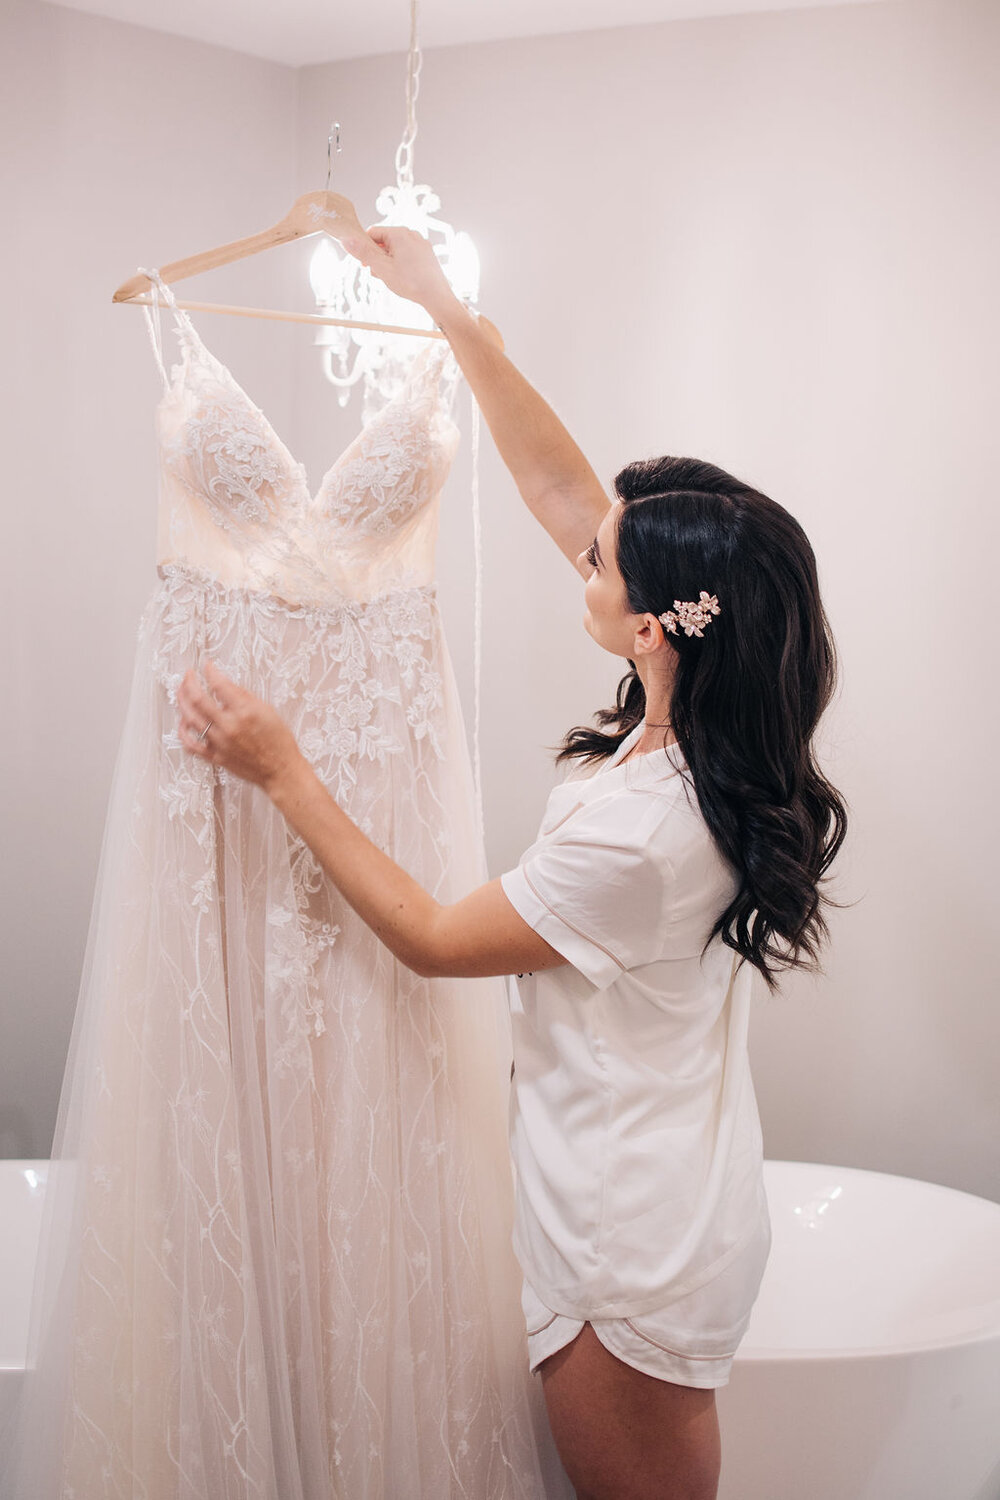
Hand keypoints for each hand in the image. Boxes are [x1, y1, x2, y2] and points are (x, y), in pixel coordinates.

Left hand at [177, 660, 304, 794]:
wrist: (281, 769)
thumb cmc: (278, 741)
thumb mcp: (267, 710)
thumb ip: (244, 696)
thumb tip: (225, 684)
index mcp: (244, 712)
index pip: (219, 685)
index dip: (210, 671)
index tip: (207, 666)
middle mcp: (229, 726)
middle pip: (198, 699)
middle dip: (190, 682)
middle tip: (188, 675)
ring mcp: (219, 743)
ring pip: (190, 718)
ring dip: (182, 701)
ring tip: (181, 691)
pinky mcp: (215, 757)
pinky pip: (191, 744)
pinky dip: (183, 731)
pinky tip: (183, 721)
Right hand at [356, 225, 459, 321]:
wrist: (437, 296)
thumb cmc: (411, 283)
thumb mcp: (382, 268)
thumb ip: (364, 253)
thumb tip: (346, 239)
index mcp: (399, 233)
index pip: (373, 232)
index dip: (365, 248)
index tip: (365, 264)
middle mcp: (411, 234)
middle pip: (384, 241)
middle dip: (378, 257)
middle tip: (380, 274)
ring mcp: (421, 243)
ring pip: (396, 249)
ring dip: (388, 262)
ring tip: (392, 278)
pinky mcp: (426, 254)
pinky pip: (407, 254)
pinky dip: (400, 264)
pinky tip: (403, 278)